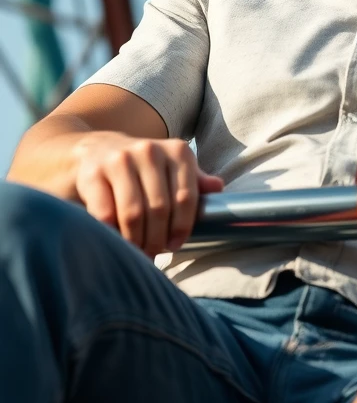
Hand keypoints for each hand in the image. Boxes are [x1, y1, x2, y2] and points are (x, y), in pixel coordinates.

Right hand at [71, 131, 222, 256]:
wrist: (98, 150)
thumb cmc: (144, 168)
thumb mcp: (174, 169)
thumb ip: (195, 181)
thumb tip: (218, 188)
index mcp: (178, 151)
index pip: (186, 197)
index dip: (182, 226)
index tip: (175, 244)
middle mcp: (150, 151)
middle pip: (159, 208)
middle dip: (157, 238)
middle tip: (153, 253)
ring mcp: (120, 159)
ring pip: (133, 213)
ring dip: (135, 240)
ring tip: (136, 251)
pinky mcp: (93, 173)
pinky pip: (104, 214)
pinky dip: (111, 234)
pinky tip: (115, 240)